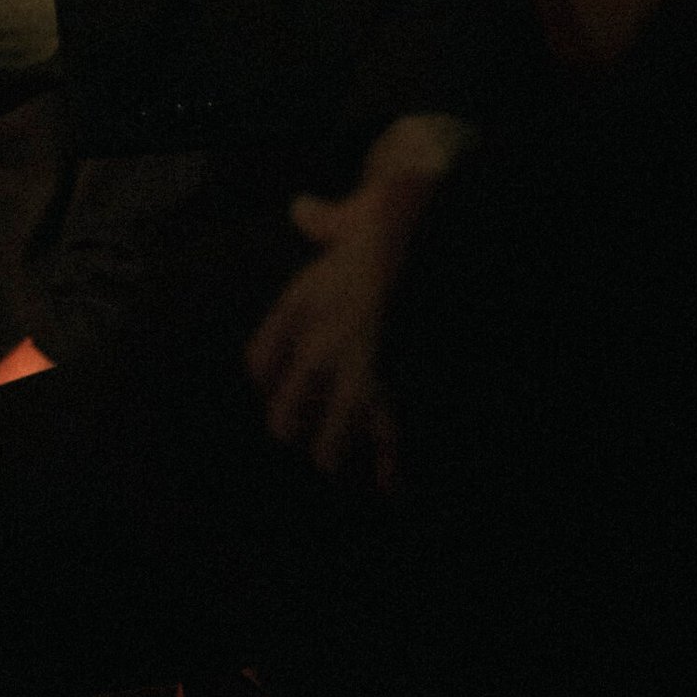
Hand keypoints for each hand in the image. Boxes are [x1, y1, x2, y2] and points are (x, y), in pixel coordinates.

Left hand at [246, 114, 473, 476]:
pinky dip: (395, 475)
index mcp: (303, 304)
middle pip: (285, 417)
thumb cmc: (399, 221)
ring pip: (329, 448)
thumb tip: (303, 208)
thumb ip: (329, 221)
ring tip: (352, 472)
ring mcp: (358, 378)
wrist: (435, 237)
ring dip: (341, 461)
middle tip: (315, 436)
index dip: (270, 379)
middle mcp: (320, 346)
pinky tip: (397, 488)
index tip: (277, 386)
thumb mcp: (357, 214)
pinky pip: (390, 453)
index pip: (261, 361)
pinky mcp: (399, 396)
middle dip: (299, 432)